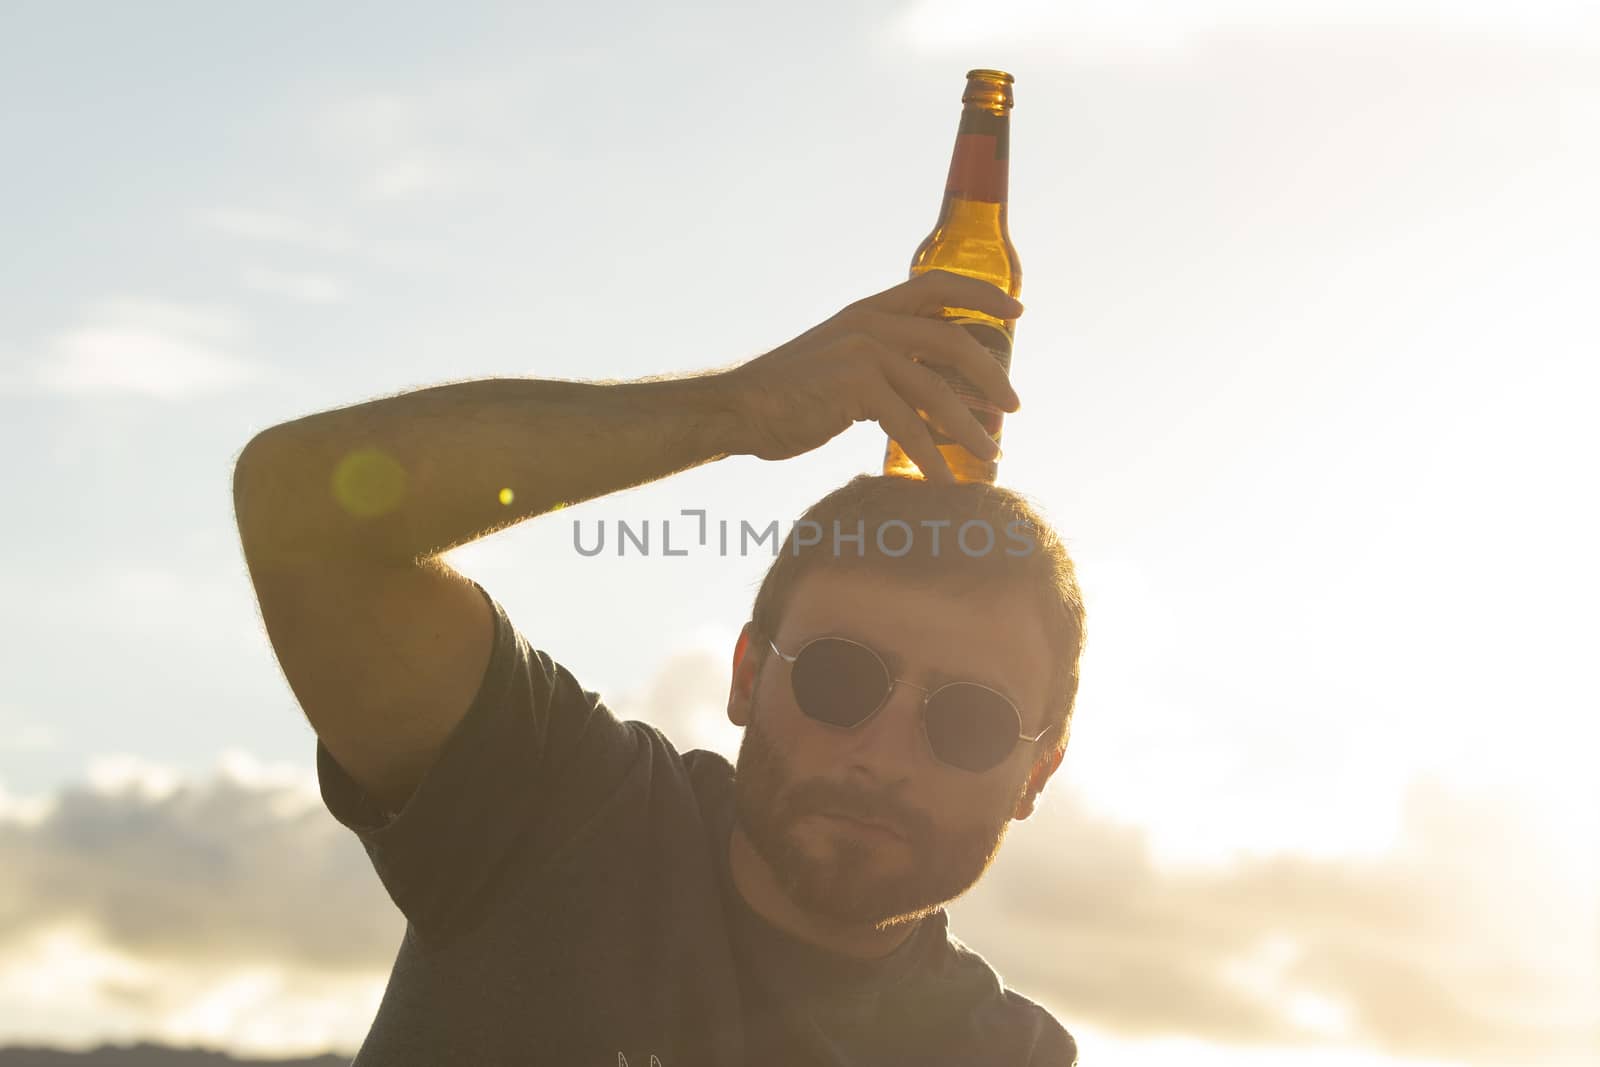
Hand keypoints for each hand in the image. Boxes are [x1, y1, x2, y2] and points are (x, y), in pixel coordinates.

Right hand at [721, 270, 1022, 482]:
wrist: (739, 408)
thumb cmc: (791, 395)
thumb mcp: (842, 362)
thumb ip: (883, 363)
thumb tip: (930, 391)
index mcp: (870, 309)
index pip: (938, 285)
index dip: (983, 295)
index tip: (1017, 313)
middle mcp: (870, 322)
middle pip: (953, 340)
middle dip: (991, 376)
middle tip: (1014, 408)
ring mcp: (863, 352)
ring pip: (937, 390)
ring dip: (969, 428)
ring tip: (992, 454)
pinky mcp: (854, 387)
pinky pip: (908, 425)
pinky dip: (931, 457)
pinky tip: (944, 481)